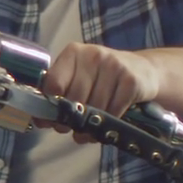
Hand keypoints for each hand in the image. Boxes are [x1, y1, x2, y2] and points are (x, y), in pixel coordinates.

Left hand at [42, 44, 162, 142]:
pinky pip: (114, 111)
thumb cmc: (102, 79)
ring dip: (91, 125)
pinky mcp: (131, 80)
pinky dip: (109, 123)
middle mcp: (93, 55)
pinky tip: (107, 124)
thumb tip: (39, 120)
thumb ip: (59, 95)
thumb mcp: (80, 78)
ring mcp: (114, 66)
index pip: (53, 82)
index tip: (53, 117)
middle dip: (71, 119)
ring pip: (94, 107)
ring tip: (90, 129)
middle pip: (74, 98)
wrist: (143, 71)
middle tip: (73, 128)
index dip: (51, 105)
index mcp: (73, 53)